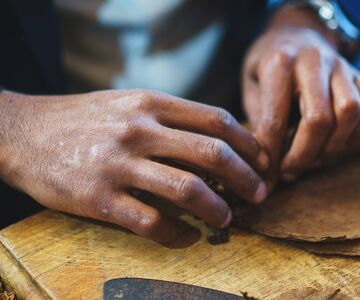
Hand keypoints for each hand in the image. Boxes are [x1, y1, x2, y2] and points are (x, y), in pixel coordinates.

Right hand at [0, 89, 268, 243]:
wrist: (24, 132)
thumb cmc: (84, 119)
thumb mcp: (128, 103)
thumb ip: (169, 118)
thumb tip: (214, 141)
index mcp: (150, 104)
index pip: (216, 119)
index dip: (248, 143)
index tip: (262, 160)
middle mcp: (139, 130)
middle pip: (212, 153)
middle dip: (246, 177)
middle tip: (259, 194)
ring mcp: (119, 164)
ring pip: (187, 189)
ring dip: (217, 208)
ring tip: (227, 218)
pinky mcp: (99, 199)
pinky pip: (152, 222)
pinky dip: (177, 234)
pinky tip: (187, 238)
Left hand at [243, 7, 359, 184]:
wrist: (299, 32)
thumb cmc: (269, 63)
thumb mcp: (251, 83)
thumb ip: (257, 117)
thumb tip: (266, 163)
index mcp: (279, 62)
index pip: (275, 118)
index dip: (271, 154)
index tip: (266, 174)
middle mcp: (314, 60)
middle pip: (318, 118)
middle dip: (304, 156)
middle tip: (290, 173)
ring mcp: (342, 66)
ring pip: (350, 112)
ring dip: (333, 147)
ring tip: (314, 161)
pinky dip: (354, 133)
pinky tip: (334, 145)